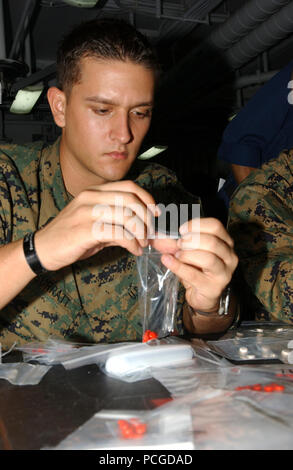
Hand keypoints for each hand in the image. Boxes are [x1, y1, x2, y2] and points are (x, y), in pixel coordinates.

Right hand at [35, 180, 158, 270]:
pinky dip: (132, 243)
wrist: (43, 249)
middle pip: (131, 199)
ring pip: (126, 215)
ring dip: (141, 232)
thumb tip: (144, 229)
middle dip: (146, 218)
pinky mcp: (85, 230)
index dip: (147, 198)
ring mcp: (87, 212)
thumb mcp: (95, 224)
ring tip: (142, 244)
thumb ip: (118, 223)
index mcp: (94, 192)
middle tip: (150, 234)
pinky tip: (134, 250)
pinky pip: (118, 233)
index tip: (155, 213)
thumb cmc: (70, 237)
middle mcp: (91, 197)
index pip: (128, 186)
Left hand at [151, 218, 237, 312]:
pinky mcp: (214, 288)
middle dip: (191, 240)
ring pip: (207, 258)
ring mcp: (224, 273)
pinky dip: (178, 266)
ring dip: (187, 254)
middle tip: (178, 244)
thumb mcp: (187, 252)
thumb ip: (173, 242)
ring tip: (176, 255)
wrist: (203, 296)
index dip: (196, 225)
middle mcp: (229, 256)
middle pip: (212, 241)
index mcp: (225, 242)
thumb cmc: (198, 270)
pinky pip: (194, 275)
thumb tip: (155, 235)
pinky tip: (167, 261)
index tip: (181, 230)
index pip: (216, 226)